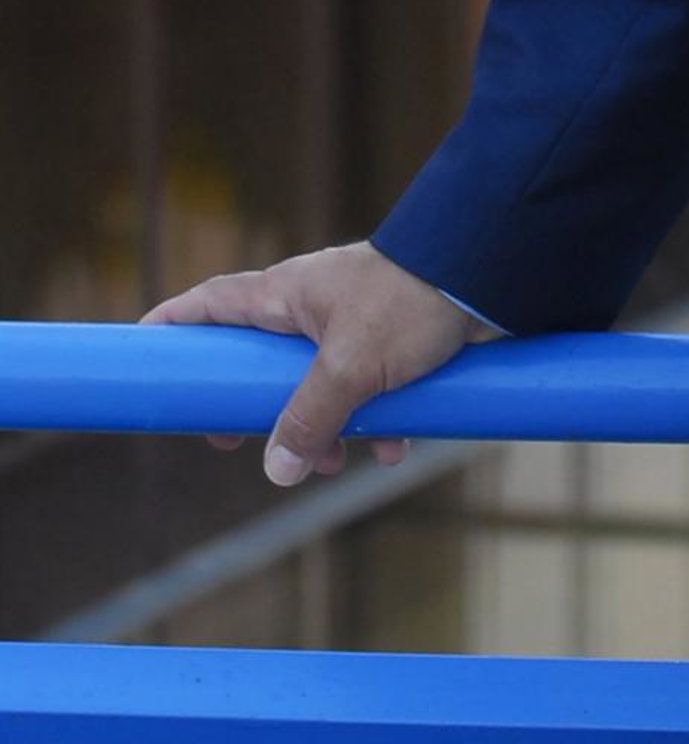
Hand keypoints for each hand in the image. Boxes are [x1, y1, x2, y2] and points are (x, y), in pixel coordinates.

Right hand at [142, 241, 496, 487]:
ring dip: (326, 427)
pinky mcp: (393, 340)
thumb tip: (277, 470)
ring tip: (341, 462)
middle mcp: (314, 305)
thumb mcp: (352, 366)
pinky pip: (368, 389)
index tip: (144, 352)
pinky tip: (395, 448)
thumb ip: (309, 420)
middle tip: (240, 443)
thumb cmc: (412, 300)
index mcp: (287, 294)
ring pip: (318, 383)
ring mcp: (353, 321)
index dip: (175, 326)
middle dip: (258, 408)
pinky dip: (375, 420)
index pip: (212, 304)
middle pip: (261, 359)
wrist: (489, 273)